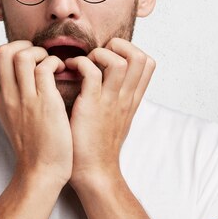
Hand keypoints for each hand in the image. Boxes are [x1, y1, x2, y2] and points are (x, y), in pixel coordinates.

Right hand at [0, 41, 72, 184]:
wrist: (41, 171)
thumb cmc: (33, 146)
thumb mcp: (13, 118)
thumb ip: (12, 96)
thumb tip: (18, 77)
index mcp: (0, 99)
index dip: (9, 50)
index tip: (26, 59)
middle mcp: (9, 96)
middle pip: (2, 51)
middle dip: (23, 45)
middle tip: (39, 57)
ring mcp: (26, 99)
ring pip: (22, 56)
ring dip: (40, 52)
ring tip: (51, 64)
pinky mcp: (46, 103)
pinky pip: (45, 68)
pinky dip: (56, 63)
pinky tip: (63, 73)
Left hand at [64, 38, 155, 184]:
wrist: (94, 173)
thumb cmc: (99, 147)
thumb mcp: (117, 119)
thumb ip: (117, 98)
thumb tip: (107, 80)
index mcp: (132, 99)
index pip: (148, 64)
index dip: (130, 50)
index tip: (110, 56)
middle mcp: (126, 98)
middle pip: (141, 57)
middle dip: (119, 45)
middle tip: (99, 55)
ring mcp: (111, 101)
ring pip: (121, 61)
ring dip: (100, 53)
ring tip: (86, 62)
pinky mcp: (92, 106)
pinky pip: (91, 72)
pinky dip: (79, 64)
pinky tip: (70, 71)